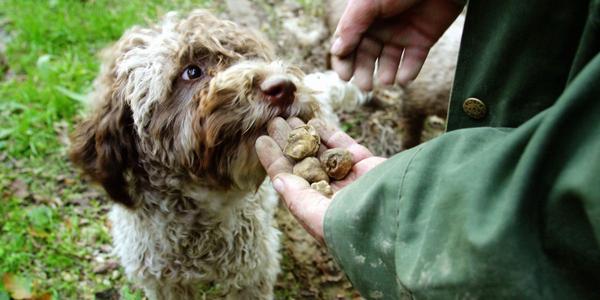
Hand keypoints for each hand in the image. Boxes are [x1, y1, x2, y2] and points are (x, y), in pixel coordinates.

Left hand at [255, 117, 385, 243]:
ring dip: (306, 135)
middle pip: (304, 164)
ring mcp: (351, 179)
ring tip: (291, 117)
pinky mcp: (369, 166)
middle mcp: (333, 195)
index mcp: (318, 210)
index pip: (290, 181)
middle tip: (274, 122)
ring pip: (323, 153)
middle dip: (289, 143)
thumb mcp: (318, 219)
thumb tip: (278, 180)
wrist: (401, 220)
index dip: (275, 161)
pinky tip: (316, 122)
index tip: (261, 141)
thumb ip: (298, 199)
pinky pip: (345, 147)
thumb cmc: (355, 228)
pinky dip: (330, 134)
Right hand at [331, 0, 462, 89]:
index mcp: (363, 17)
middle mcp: (380, 28)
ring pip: (389, 62)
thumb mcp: (368, 3)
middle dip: (364, 72)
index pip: (347, 44)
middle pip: (366, 56)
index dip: (344, 61)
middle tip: (365, 86)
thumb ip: (352, 26)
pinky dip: (408, 72)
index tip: (345, 77)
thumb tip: (336, 50)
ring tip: (386, 80)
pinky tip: (404, 78)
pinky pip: (413, 61)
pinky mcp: (422, 40)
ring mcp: (401, 34)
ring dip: (386, 74)